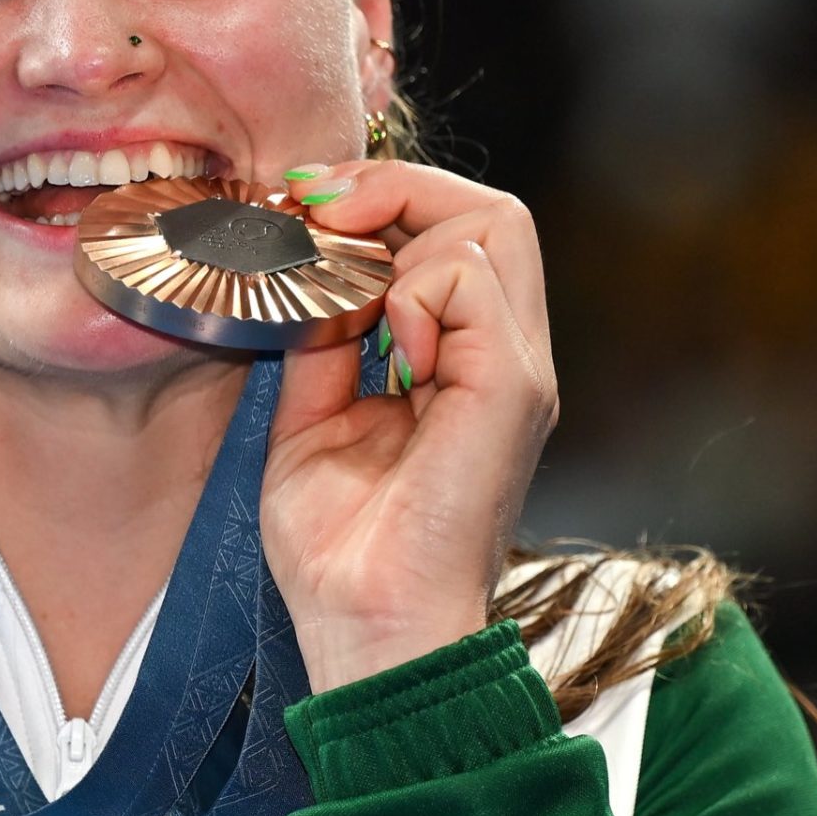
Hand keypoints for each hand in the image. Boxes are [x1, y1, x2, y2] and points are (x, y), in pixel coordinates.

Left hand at [261, 161, 558, 690]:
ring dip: (397, 237)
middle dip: (392, 188)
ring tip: (345, 298)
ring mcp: (515, 370)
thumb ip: (321, 341)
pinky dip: (409, 291)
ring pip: (492, 223)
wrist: (365, 627)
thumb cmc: (340, 546)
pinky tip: (381, 348)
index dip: (381, 197)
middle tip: (314, 210)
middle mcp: (503, 356)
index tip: (301, 204)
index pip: (458, 229)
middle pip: (489, 208)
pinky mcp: (510, 390)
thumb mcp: (309, 415)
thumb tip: (302, 268)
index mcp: (465, 360)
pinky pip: (471, 279)